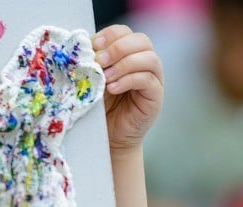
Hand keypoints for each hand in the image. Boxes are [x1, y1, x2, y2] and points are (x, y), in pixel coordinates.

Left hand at [93, 25, 163, 154]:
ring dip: (124, 64)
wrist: (109, 137)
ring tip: (106, 78)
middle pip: (142, 40)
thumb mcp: (94, 81)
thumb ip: (94, 64)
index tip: (94, 45)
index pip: (126, 32)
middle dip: (118, 48)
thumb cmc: (101, 107)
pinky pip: (148, 80)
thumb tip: (86, 49)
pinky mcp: (155, 96)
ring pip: (149, 58)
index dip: (111, 35)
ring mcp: (154, 79)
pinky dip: (129, 81)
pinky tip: (113, 89)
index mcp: (129, 54)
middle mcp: (145, 63)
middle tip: (99, 61)